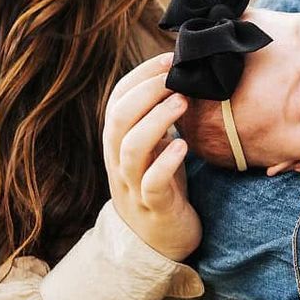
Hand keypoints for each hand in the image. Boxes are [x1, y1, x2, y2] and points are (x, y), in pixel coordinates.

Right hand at [101, 53, 200, 261]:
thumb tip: (181, 75)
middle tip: (176, 76)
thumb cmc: (162, 186)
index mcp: (119, 142)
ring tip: (182, 102)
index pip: (116, 101)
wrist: (160, 242)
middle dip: (145, 92)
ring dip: (156, 121)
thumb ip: (159, 118)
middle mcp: (119, 162)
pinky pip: (152, 183)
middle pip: (117, 120)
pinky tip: (183, 147)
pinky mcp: (154, 207)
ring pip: (130, 149)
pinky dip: (165, 163)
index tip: (168, 57)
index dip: (139, 76)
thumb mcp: (156, 148)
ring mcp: (133, 186)